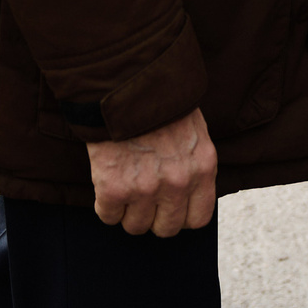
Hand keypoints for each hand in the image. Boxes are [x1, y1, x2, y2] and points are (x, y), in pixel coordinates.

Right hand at [86, 107, 217, 236]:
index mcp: (203, 167)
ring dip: (127, 211)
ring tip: (123, 186)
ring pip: (135, 226)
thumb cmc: (158, 100)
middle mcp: (178, 182)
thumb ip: (191, 163)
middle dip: (153, 217)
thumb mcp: (192, 130)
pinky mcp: (114, 188)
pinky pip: (108, 215)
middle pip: (166, 228)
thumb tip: (184, 193)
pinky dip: (105, 204)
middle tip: (142, 198)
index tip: (168, 206)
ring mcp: (146, 188)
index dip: (180, 216)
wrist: (123, 79)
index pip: (198, 219)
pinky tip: (106, 183)